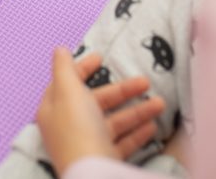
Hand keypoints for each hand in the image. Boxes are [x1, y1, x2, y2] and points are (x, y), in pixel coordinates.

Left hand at [36, 48, 165, 175]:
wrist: (93, 176)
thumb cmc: (78, 130)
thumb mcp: (68, 92)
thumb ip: (64, 69)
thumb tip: (59, 49)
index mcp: (54, 109)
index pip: (67, 83)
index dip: (82, 68)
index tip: (101, 57)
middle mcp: (68, 127)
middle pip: (96, 102)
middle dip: (122, 91)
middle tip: (145, 81)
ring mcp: (87, 145)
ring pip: (113, 122)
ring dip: (137, 111)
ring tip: (160, 103)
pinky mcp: (104, 160)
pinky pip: (122, 143)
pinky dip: (137, 133)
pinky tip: (152, 126)